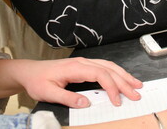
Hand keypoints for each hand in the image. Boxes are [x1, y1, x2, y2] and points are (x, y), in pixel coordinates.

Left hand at [12, 57, 142, 108]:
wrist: (29, 72)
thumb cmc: (37, 81)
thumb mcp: (48, 93)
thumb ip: (67, 98)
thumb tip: (86, 104)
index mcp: (75, 68)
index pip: (100, 74)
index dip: (112, 87)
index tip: (117, 101)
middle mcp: (82, 62)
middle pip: (109, 69)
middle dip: (124, 81)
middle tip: (137, 93)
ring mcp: (83, 63)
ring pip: (109, 66)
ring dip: (123, 75)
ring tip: (136, 84)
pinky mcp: (83, 66)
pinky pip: (104, 67)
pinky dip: (116, 73)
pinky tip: (122, 79)